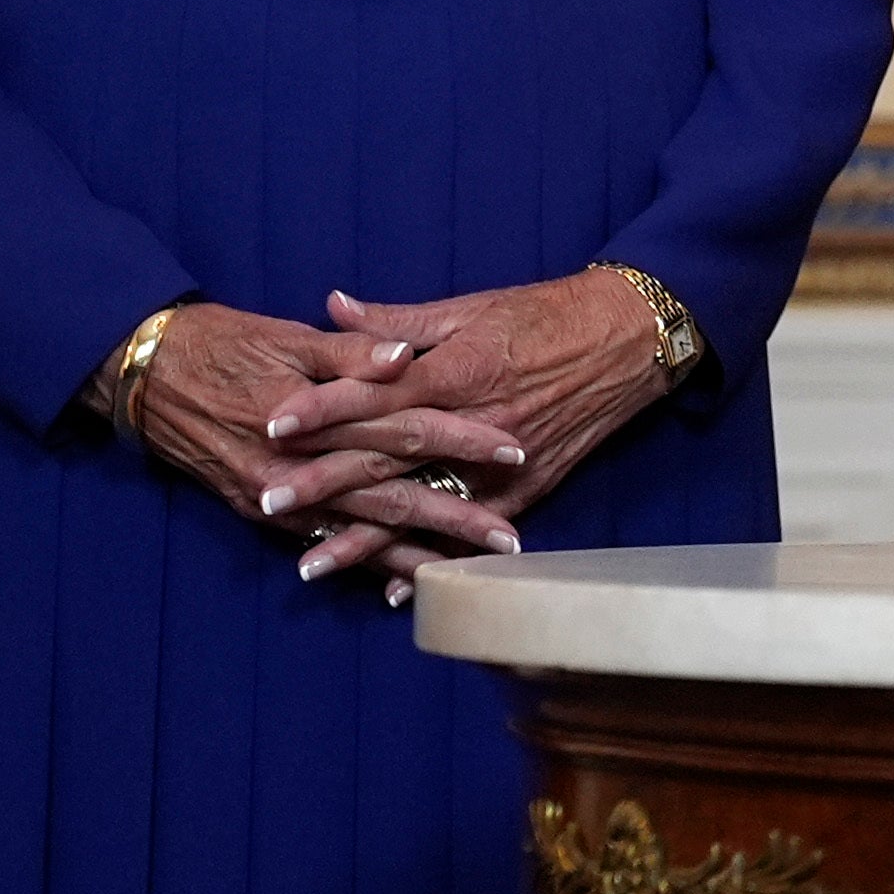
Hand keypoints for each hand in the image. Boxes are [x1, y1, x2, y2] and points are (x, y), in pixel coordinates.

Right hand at [104, 300, 528, 586]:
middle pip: (393, 494)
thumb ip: (351, 351)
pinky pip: (321, 543)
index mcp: (318, 414)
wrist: (147, 374)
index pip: (407, 428)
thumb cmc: (225, 343)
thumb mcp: (289, 338)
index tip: (514, 450)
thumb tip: (403, 356)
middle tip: (509, 536)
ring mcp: (279, 497)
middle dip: (455, 517)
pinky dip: (359, 564)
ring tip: (468, 571)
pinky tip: (397, 584)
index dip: (462, 440)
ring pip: (361, 531)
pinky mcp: (260, 513)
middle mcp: (301, 466)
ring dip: (415, 553)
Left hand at [271, 270, 679, 600]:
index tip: (272, 423)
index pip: (376, 392)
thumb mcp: (469, 308)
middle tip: (266, 497)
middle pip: (386, 457)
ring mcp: (499, 463)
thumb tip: (333, 306)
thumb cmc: (545, 315)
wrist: (627, 339)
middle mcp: (471, 423)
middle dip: (323, 481)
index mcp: (455, 371)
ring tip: (310, 563)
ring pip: (421, 505)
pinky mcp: (526, 488)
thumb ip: (396, 321)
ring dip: (364, 538)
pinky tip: (390, 587)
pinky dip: (432, 560)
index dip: (323, 407)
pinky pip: (472, 530)